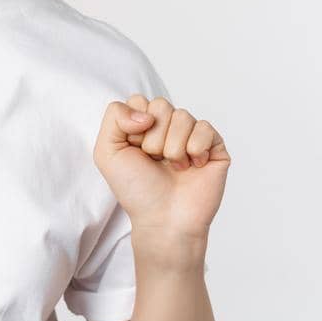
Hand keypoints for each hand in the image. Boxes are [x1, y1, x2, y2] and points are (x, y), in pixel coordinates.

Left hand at [93, 95, 230, 239]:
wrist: (164, 219)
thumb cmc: (137, 190)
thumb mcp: (107, 152)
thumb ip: (115, 117)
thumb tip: (148, 112)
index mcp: (145, 126)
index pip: (140, 101)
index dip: (134, 127)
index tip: (135, 151)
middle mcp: (169, 128)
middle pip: (162, 105)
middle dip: (154, 138)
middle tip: (156, 161)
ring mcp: (193, 136)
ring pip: (183, 116)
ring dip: (173, 148)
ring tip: (174, 167)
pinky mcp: (214, 146)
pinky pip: (205, 128)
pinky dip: (195, 149)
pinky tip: (194, 166)